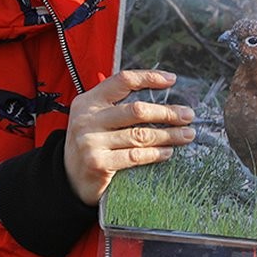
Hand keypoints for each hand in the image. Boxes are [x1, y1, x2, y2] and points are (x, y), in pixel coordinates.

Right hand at [64, 70, 195, 205]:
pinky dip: (155, 154)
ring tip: (186, 135)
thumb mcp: (95, 117)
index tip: (172, 80)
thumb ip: (118, 104)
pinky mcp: (98, 164)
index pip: (123, 80)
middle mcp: (88, 119)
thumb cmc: (90, 143)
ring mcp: (91, 142)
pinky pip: (135, 156)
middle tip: (188, 115)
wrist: (68, 178)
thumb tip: (161, 96)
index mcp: (88, 101)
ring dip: (168, 135)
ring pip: (140, 135)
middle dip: (167, 112)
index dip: (149, 77)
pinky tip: (168, 152)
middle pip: (136, 110)